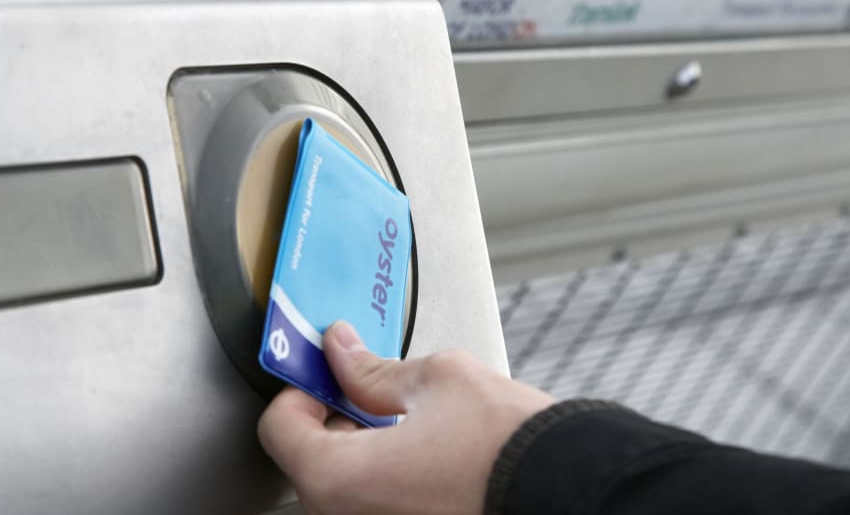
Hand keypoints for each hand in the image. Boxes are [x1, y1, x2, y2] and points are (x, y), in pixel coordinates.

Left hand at [257, 321, 553, 514]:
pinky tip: (425, 454)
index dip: (303, 388)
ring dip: (361, 449)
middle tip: (370, 391)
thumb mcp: (436, 380)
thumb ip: (373, 369)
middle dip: (335, 419)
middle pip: (310, 460)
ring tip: (409, 423)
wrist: (568, 490)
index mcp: (340, 479)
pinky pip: (376, 504)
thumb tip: (343, 351)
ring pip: (345, 486)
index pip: (280, 427)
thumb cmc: (510, 446)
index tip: (328, 374)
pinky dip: (387, 477)